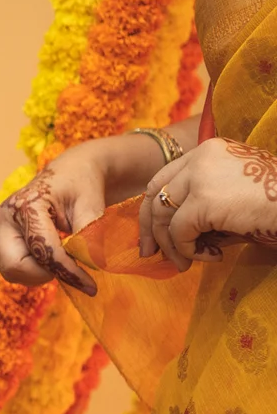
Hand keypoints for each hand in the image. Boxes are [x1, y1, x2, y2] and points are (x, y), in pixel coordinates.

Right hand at [0, 155, 107, 295]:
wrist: (70, 173)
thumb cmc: (82, 184)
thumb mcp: (91, 205)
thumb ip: (90, 235)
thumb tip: (92, 265)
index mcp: (26, 205)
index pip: (43, 250)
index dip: (67, 271)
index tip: (91, 287)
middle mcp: (5, 217)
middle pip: (13, 266)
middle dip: (43, 274)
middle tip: (69, 269)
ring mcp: (0, 229)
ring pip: (10, 271)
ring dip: (38, 274)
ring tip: (62, 261)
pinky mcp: (3, 239)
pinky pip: (12, 268)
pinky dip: (33, 271)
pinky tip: (52, 259)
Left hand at [141, 136, 276, 269]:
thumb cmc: (276, 205)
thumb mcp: (234, 198)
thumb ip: (201, 209)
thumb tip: (170, 239)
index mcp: (209, 151)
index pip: (164, 178)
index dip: (153, 207)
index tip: (152, 232)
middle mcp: (201, 158)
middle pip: (155, 194)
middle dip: (150, 227)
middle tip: (150, 253)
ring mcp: (201, 177)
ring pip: (164, 215)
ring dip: (172, 245)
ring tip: (187, 262)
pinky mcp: (204, 201)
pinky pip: (180, 232)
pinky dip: (189, 250)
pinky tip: (213, 256)